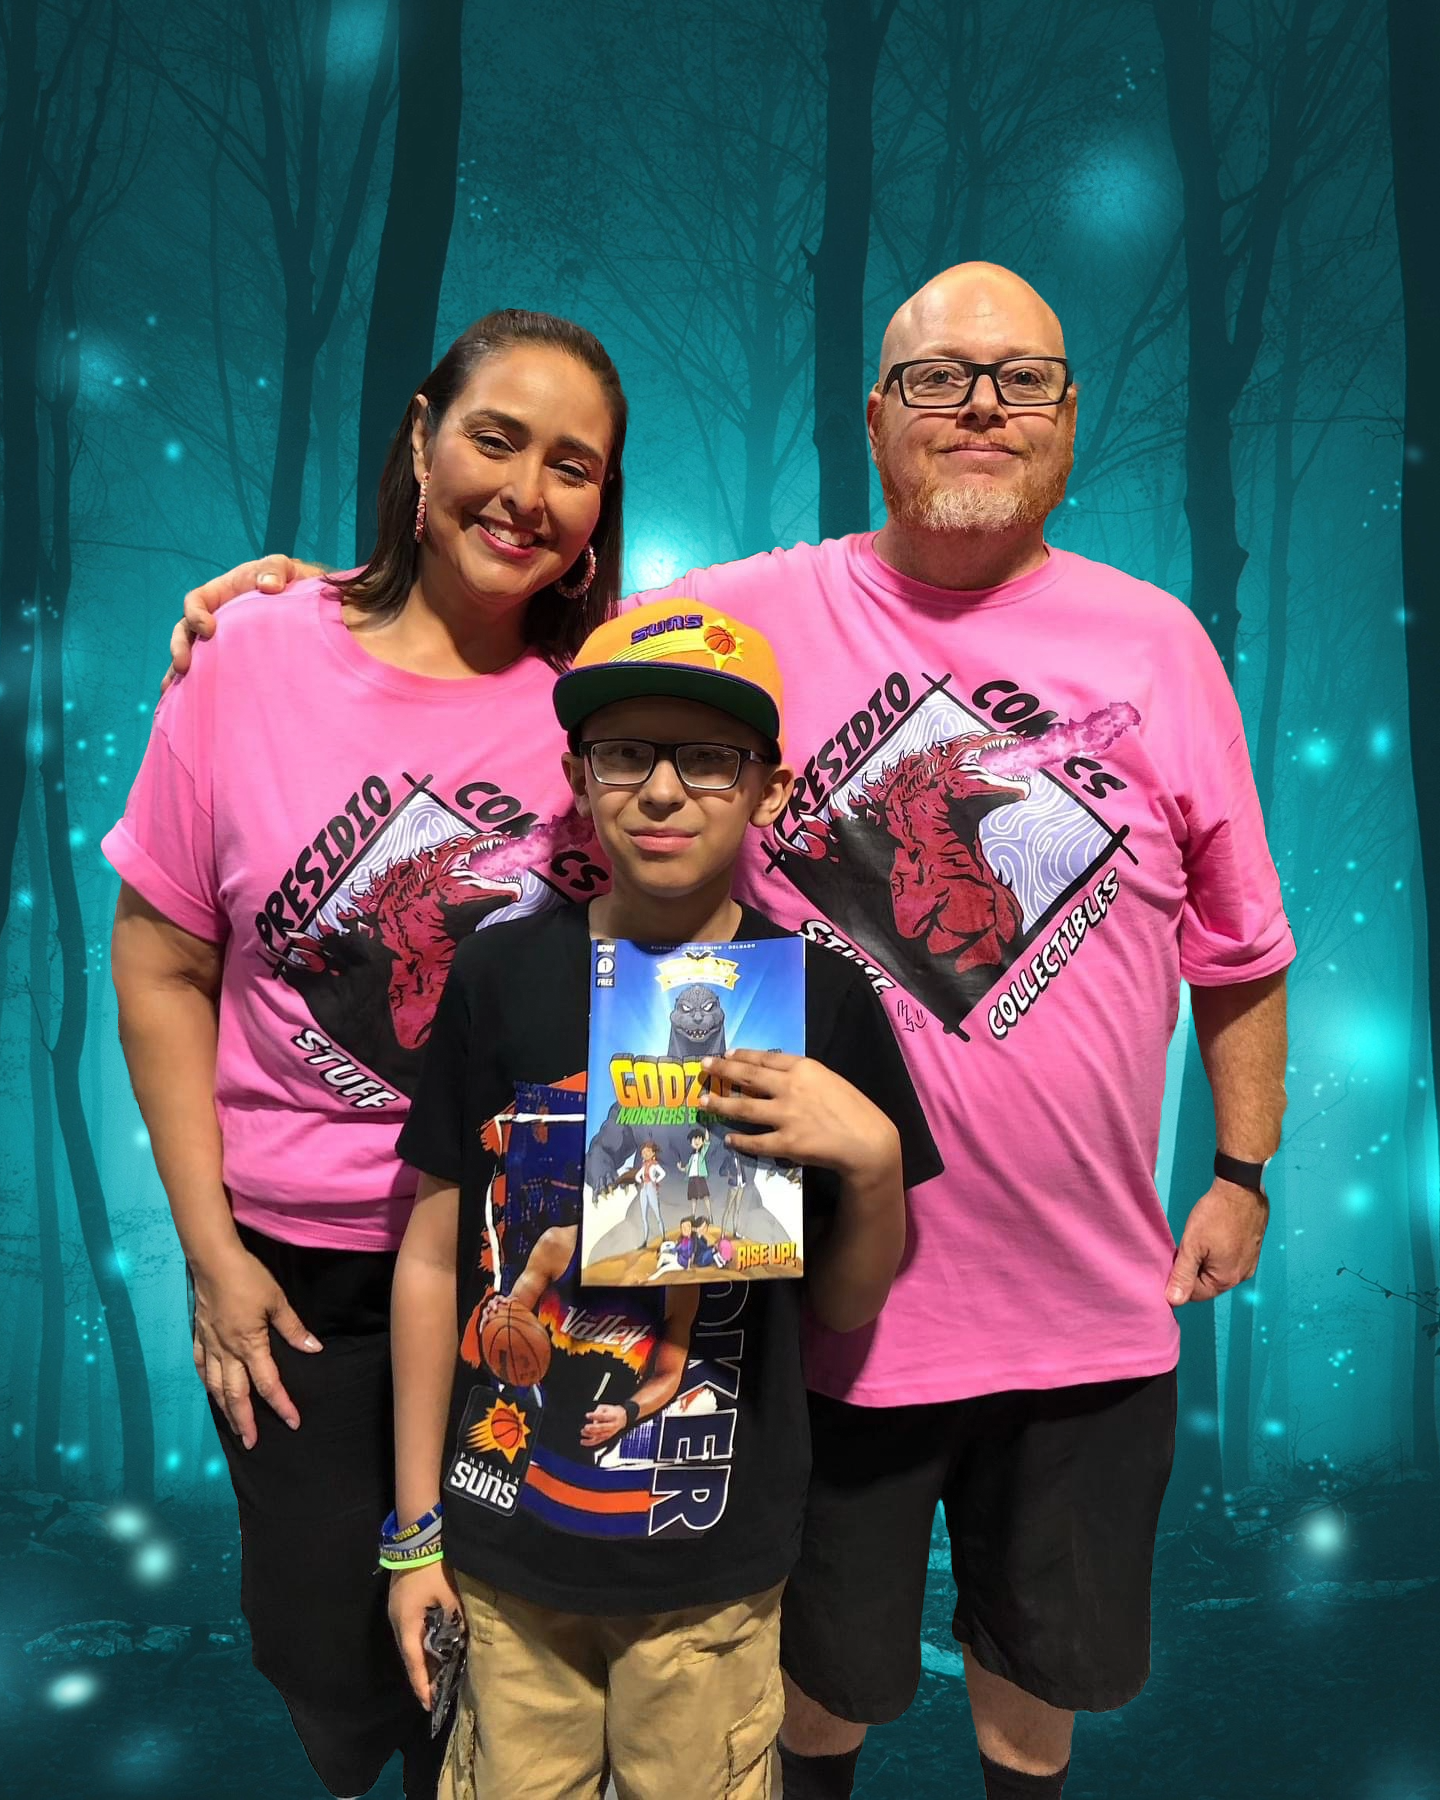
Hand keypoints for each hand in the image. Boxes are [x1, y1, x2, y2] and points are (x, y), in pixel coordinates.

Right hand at [164, 554, 322, 688]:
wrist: (299, 600)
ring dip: (178, 672)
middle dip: (179, 648)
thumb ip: (275, 570)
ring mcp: (217, 641)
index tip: (209, 629)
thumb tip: (271, 586)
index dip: (195, 614)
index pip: (195, 601)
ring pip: (190, 655)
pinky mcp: (226, 659)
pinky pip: (205, 671)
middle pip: (184, 632)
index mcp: (217, 594)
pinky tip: (185, 702)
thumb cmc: (284, 580)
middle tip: (184, 667)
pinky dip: (193, 685)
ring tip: (172, 690)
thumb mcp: (280, 567)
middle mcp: (212, 618)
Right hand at [191, 1244, 321, 1446]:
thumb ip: (293, 1328)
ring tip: (232, 1425)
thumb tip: (313, 1348)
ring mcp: (210, 1345)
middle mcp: (227, 1351)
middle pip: (236, 1395)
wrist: (213, 1261)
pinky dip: (206, 1383)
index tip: (293, 1422)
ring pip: (215, 1386)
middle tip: (251, 1442)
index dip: (282, 1404)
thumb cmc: (248, 1278)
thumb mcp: (277, 1300)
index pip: (268, 1383)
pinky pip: (201, 1366)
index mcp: (250, 1344)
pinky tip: (210, 1390)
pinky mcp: (199, 1335)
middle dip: (245, 1421)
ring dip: (224, 1409)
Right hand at [388, 1563, 462, 1709]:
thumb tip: (464, 1636)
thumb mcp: (449, 1593)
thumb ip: (456, 1617)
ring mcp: (397, 1610)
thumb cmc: (433, 1565)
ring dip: (422, 1659)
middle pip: (409, 1655)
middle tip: (437, 1694)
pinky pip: (411, 1630)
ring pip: (410, 1643)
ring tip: (438, 1675)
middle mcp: (397, 1621)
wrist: (417, 1534)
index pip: (413, 1662)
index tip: (429, 1705)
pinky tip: (434, 1646)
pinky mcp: (401, 1601)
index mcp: (406, 1622)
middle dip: (423, 1675)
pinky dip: (421, 1642)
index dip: (422, 1684)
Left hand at [581, 1403, 628, 1445]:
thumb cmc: (612, 1412)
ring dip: (590, 1435)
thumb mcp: (606, 1407)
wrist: (623, 1419)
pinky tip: (583, 1442)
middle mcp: (612, 1426)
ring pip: (600, 1436)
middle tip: (586, 1427)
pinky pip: (598, 1442)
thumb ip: (598, 1411)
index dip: (595, 1416)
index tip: (587, 1415)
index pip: (603, 1417)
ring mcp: (609, 1433)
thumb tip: (592, 1418)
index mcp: (613, 1417)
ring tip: (583, 1432)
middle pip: (602, 1428)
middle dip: (593, 1428)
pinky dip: (590, 1443)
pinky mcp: (606, 1438)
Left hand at [700, 1050, 898, 1182]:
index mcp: (804, 1068)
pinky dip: (740, 1140)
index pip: (765, 1057)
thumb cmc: (853, 1108)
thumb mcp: (829, 1079)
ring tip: (703, 1103)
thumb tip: (773, 1076)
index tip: (725, 1054)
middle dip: (722, 1071)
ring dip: (721, 1104)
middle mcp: (790, 1088)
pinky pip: (755, 1141)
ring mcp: (786, 1116)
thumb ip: (802, 1075)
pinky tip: (729, 1138)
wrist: (868, 1141)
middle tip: (703, 1068)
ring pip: (743, 1108)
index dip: (742, 1056)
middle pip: (747, 1077)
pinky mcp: (786, 1142)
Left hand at [1166, 1180, 1268, 1305]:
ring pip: (1217, 1271)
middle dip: (1192, 1271)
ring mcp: (1249, 1263)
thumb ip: (1182, 1275)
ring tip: (1197, 1241)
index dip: (1179, 1280)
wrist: (1241, 1189)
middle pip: (1207, 1284)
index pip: (1195, 1294)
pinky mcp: (1251, 1250)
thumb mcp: (1192, 1245)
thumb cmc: (1215, 1215)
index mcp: (1226, 1280)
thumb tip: (1173, 1301)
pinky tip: (1211, 1237)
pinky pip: (1228, 1260)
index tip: (1171, 1261)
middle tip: (1183, 1248)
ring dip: (1204, 1261)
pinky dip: (1216, 1253)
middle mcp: (1241, 1276)